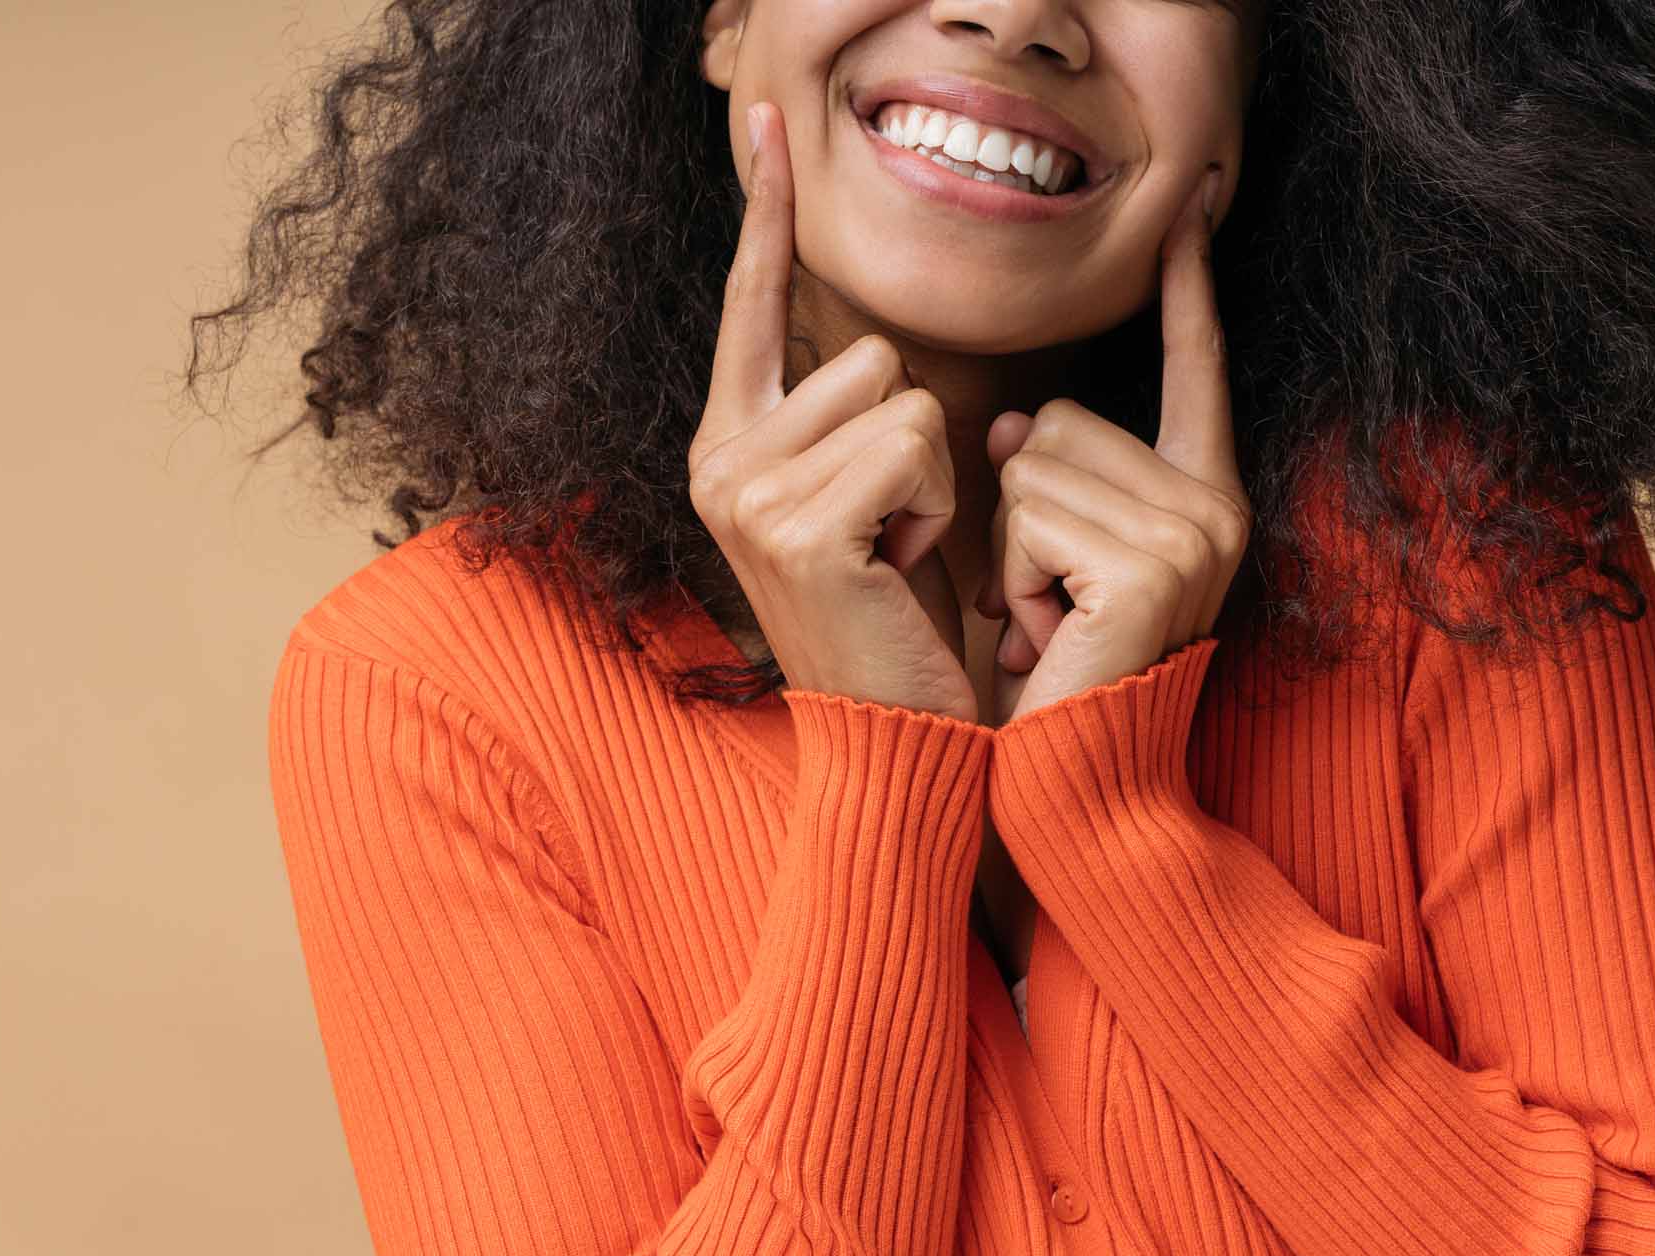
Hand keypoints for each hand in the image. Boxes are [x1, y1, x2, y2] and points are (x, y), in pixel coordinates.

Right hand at [687, 101, 976, 720]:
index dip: (764, 214)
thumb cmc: (896, 615)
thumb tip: (874, 346)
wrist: (895, 732)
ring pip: (901, 392)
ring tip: (896, 549)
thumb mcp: (863, 499)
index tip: (765, 123)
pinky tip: (898, 567)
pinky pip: (916, 441)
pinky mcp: (796, 525)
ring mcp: (746, 493)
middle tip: (891, 530)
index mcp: (730, 446)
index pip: (755, 306)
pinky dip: (935, 505)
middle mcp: (719, 461)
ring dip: (931, 473)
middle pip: (866, 349)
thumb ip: (846, 418)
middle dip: (913, 435)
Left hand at [977, 165, 1248, 723]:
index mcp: (1203, 496)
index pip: (1195, 367)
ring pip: (1033, 465)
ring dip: (1011, 551)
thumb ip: (1048, 475)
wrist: (1070, 786)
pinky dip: (1014, 579)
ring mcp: (1196, 535)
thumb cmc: (1054, 680)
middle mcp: (1217, 507)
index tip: (1189, 203)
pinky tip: (1047, 637)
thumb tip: (1012, 424)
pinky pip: (1030, 514)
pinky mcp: (1153, 567)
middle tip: (1049, 603)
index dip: (1189, 287)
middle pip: (1062, 419)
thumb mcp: (1049, 558)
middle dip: (1021, 509)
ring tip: (1046, 625)